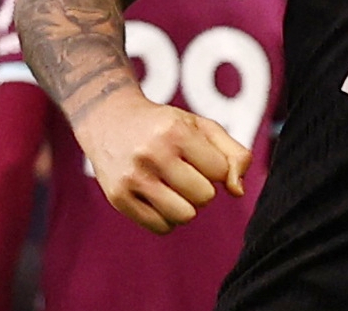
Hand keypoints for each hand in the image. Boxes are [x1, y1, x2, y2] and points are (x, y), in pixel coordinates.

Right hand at [71, 87, 252, 233]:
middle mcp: (152, 154)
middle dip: (202, 188)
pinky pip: (160, 227)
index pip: (220, 171)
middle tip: (186, 174)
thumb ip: (233, 154)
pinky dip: (167, 218)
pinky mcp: (118, 198)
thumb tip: (238, 191)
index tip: (198, 157)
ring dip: (187, 206)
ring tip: (174, 188)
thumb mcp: (201, 126)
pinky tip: (158, 198)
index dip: (215, 167)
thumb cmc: (165, 126)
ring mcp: (132, 177)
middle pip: (204, 197)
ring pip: (184, 216)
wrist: (109, 120)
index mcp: (176, 132)